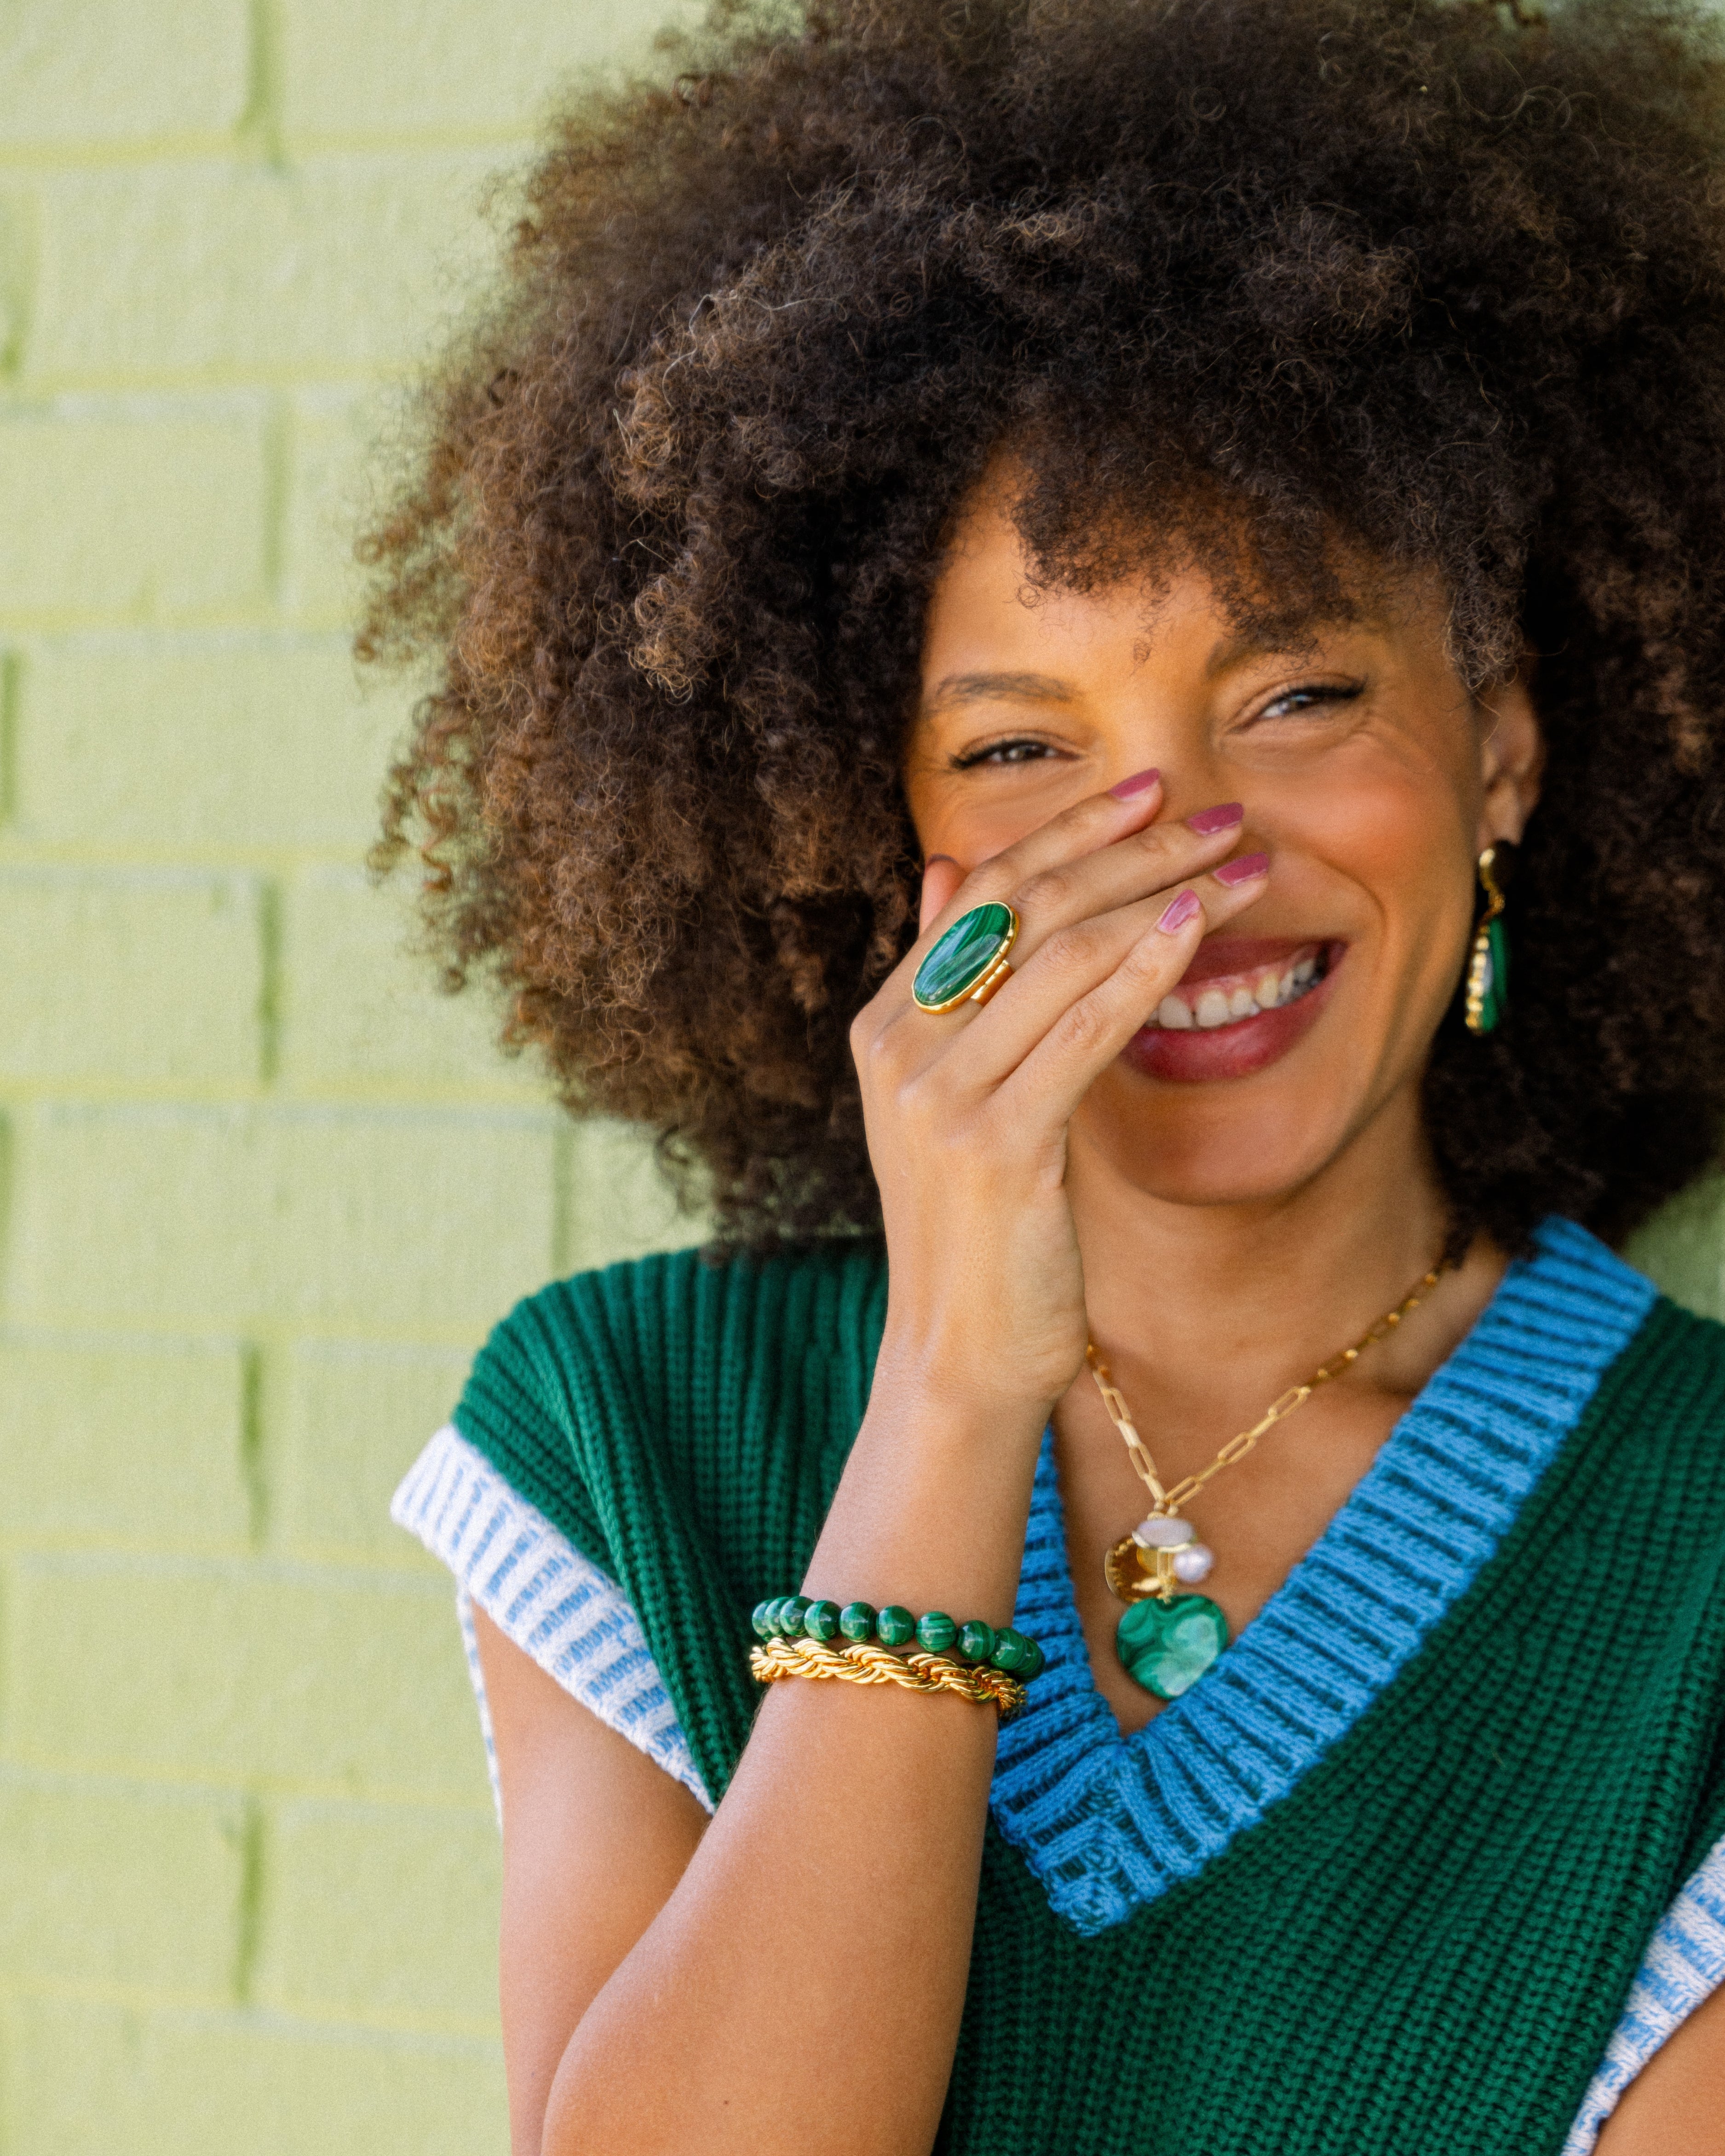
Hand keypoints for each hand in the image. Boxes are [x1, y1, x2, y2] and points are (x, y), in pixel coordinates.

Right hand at [851, 776, 1267, 1426]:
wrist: (959, 1353)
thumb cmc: (978, 1228)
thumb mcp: (950, 1095)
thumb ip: (950, 983)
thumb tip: (947, 868)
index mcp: (886, 1023)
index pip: (983, 890)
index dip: (1068, 830)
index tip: (1149, 794)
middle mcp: (899, 1045)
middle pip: (1026, 905)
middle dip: (1131, 847)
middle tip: (1219, 814)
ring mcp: (937, 1093)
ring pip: (1062, 953)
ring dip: (1164, 894)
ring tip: (1242, 864)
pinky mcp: (991, 1142)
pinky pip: (1082, 1030)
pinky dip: (1144, 970)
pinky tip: (1198, 929)